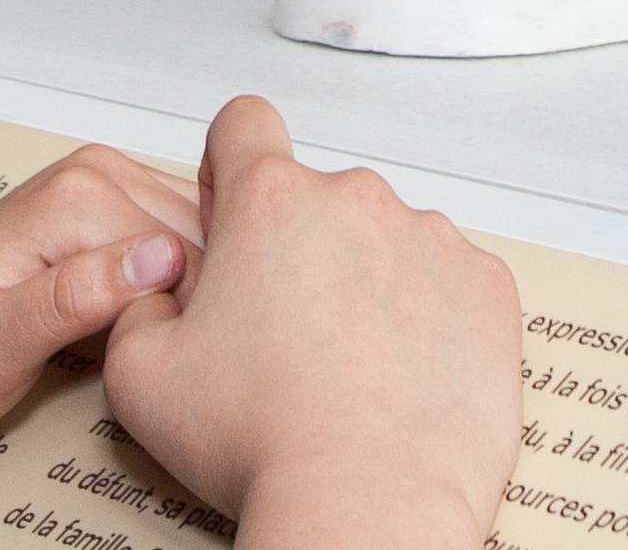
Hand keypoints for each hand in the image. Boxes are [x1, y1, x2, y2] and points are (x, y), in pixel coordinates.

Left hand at [0, 143, 202, 484]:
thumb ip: (72, 301)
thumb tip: (158, 261)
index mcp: (77, 197)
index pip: (194, 251)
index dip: (196, 322)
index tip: (164, 371)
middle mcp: (96, 178)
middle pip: (208, 243)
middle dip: (200, 308)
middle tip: (154, 372)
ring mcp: (102, 195)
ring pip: (201, 249)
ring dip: (191, 304)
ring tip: (148, 356)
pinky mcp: (104, 223)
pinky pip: (174, 254)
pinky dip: (175, 298)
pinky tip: (147, 337)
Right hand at [101, 98, 519, 549]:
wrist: (367, 503)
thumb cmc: (265, 445)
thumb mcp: (139, 376)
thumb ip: (141, 308)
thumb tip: (160, 295)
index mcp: (270, 204)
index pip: (244, 124)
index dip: (229, 165)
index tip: (233, 211)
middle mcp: (356, 202)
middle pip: (319, 198)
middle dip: (301, 249)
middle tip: (285, 334)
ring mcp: (431, 241)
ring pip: (388, 241)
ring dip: (369, 282)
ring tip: (351, 368)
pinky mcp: (487, 288)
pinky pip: (452, 282)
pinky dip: (432, 317)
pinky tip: (404, 374)